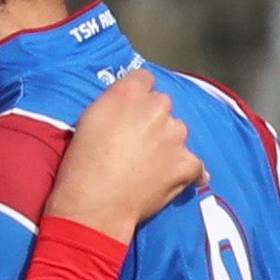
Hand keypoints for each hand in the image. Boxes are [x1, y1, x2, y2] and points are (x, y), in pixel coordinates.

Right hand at [43, 68, 205, 229]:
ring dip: (170, 143)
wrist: (96, 201)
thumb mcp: (90, 118)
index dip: (140, 93)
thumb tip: (130, 102)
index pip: (145, 78)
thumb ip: (115, 102)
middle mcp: (157, 107)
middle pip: (163, 105)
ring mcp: (176, 135)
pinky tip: (177, 179)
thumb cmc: (83, 161)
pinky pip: (196, 164)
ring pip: (179, 132)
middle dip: (154, 119)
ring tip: (151, 164)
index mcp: (129, 93)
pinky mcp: (187, 162)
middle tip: (138, 141)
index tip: (132, 109)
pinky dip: (189, 172)